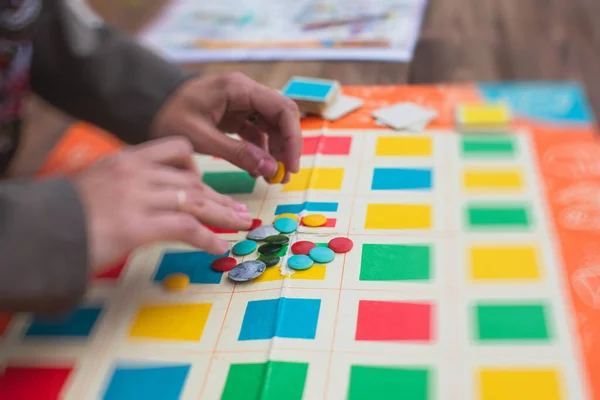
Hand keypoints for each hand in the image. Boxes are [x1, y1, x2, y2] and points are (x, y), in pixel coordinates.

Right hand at [72, 137, 251, 269]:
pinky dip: (207, 238)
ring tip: (240, 225)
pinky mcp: (138, 226)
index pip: (176, 150)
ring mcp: (138, 198)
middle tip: (237, 211)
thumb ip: (123, 187)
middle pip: (192, 181)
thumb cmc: (62, 216)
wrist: (37, 233)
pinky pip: (186, 228)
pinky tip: (217, 246)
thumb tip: (145, 202)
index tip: (208, 188)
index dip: (199, 170)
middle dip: (218, 198)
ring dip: (223, 215)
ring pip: (196, 201)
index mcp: (126, 159)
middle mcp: (136, 173)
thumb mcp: (94, 187)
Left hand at [150, 72, 302, 182]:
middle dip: (287, 147)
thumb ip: (237, 153)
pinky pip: (257, 133)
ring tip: (273, 178)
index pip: (282, 110)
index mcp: (239, 89)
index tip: (290, 166)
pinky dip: (261, 151)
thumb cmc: (168, 116)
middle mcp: (245, 92)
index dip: (292, 139)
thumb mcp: (201, 137)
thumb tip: (271, 169)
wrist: (146, 106)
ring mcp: (241, 104)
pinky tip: (258, 170)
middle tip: (284, 175)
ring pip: (272, 126)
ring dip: (276, 151)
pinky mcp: (235, 116)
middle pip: (282, 117)